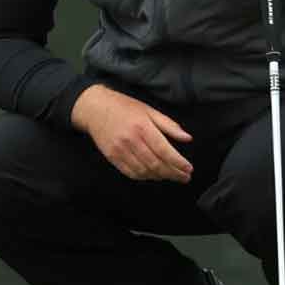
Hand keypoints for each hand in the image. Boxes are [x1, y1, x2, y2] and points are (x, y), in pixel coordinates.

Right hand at [70, 85, 193, 182]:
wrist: (95, 109)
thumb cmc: (124, 107)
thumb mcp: (149, 110)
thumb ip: (169, 125)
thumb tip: (187, 138)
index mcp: (143, 127)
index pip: (164, 150)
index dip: (178, 162)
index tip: (189, 168)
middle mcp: (131, 140)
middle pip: (156, 164)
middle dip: (173, 173)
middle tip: (184, 177)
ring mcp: (120, 150)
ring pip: (144, 171)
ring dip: (160, 176)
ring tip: (171, 176)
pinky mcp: (112, 157)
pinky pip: (131, 173)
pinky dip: (144, 177)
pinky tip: (153, 175)